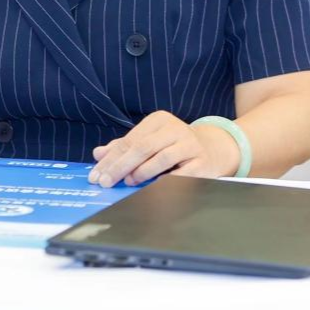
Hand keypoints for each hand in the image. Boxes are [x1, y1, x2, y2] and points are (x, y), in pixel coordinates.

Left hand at [88, 111, 239, 187]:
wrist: (213, 149)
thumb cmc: (174, 146)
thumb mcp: (150, 140)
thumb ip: (124, 146)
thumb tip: (98, 154)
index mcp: (159, 120)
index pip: (129, 140)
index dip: (111, 158)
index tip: (97, 174)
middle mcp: (174, 129)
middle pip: (142, 148)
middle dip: (120, 166)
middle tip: (106, 182)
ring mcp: (189, 145)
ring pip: (160, 158)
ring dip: (141, 172)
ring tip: (128, 181)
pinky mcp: (201, 162)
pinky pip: (179, 175)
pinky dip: (164, 182)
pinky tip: (152, 189)